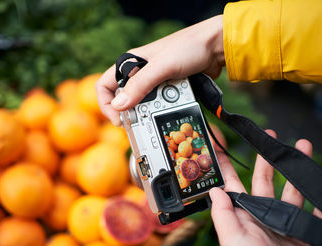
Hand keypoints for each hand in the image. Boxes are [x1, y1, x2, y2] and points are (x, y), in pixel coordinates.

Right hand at [95, 15, 224, 125]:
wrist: (216, 47)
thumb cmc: (189, 47)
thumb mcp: (162, 67)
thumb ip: (140, 85)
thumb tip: (119, 106)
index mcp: (131, 63)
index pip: (105, 85)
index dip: (107, 104)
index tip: (118, 119)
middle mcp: (140, 73)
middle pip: (124, 99)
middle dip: (132, 111)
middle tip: (141, 122)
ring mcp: (155, 82)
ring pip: (143, 105)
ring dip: (152, 110)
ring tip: (164, 108)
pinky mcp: (169, 89)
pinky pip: (160, 105)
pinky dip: (166, 108)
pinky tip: (175, 105)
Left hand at [210, 129, 321, 245]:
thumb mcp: (232, 239)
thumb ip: (222, 214)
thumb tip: (214, 190)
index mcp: (243, 215)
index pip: (233, 184)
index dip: (227, 165)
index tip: (225, 145)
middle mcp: (263, 214)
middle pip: (264, 179)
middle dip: (267, 158)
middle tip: (271, 137)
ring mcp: (286, 221)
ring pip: (293, 188)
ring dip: (298, 168)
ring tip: (304, 147)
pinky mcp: (307, 230)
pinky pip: (319, 209)